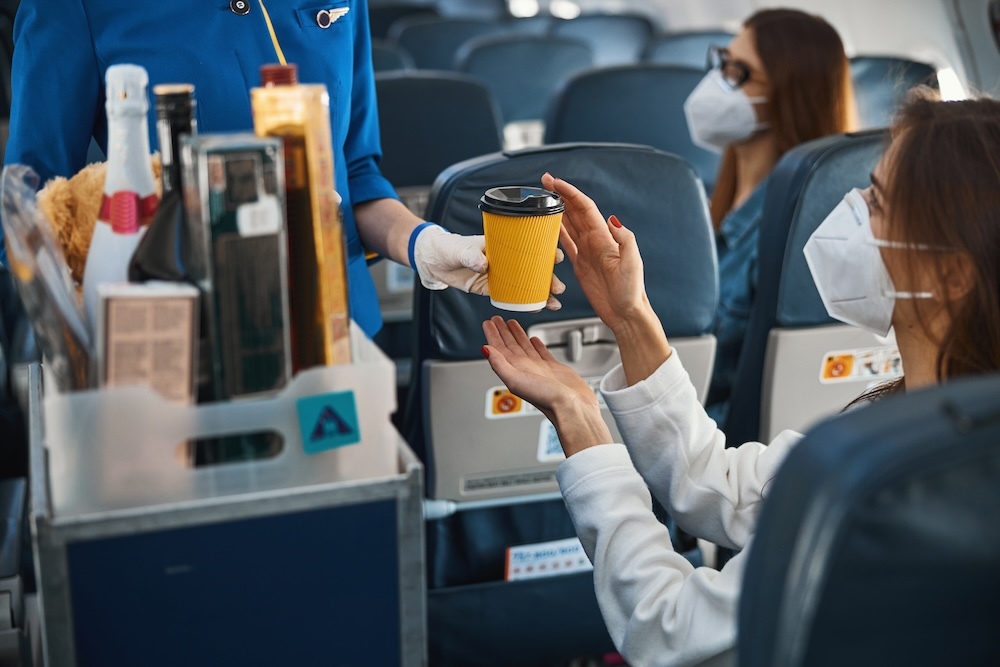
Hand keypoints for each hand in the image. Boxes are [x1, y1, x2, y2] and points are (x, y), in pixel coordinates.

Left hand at [412, 223, 565, 309]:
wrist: (433, 261)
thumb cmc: (447, 247)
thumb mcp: (459, 249)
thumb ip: (470, 255)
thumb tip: (483, 263)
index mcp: (502, 244)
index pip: (529, 245)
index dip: (545, 251)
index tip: (556, 256)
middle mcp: (505, 259)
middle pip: (533, 268)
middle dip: (549, 278)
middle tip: (558, 287)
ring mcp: (500, 275)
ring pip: (526, 284)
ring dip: (542, 294)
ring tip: (554, 303)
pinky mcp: (491, 288)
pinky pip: (512, 297)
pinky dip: (525, 303)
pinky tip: (537, 309)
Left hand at [482, 316, 611, 455]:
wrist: (572, 407)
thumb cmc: (546, 398)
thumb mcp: (516, 380)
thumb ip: (499, 364)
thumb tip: (485, 349)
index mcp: (514, 370)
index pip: (498, 348)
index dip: (492, 335)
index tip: (488, 323)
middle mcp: (525, 369)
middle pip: (509, 345)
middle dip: (502, 332)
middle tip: (497, 319)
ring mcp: (538, 368)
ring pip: (524, 347)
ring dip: (517, 335)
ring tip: (512, 323)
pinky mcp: (554, 369)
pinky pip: (542, 353)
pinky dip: (536, 345)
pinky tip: (534, 339)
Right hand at [541, 173, 647, 329]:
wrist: (626, 313)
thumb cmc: (631, 291)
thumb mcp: (632, 264)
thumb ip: (625, 240)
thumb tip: (612, 220)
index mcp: (604, 238)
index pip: (585, 208)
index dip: (570, 193)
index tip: (555, 182)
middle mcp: (595, 241)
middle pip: (574, 211)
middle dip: (560, 195)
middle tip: (544, 182)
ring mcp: (587, 252)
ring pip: (569, 224)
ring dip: (557, 210)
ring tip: (542, 198)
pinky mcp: (581, 265)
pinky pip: (566, 243)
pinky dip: (556, 232)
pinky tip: (548, 225)